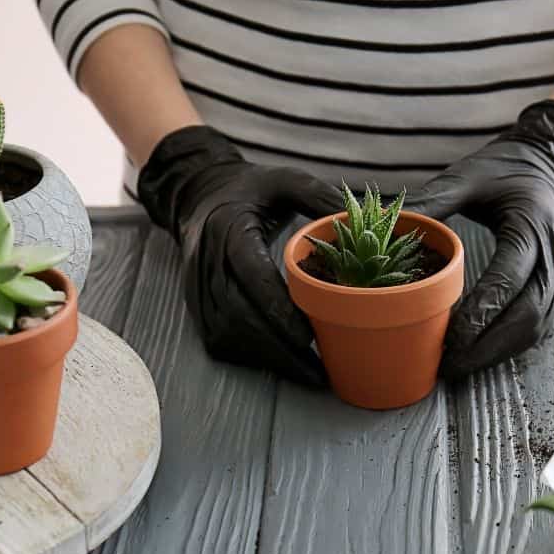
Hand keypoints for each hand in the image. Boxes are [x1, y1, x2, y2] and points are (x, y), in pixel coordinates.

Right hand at [136, 127, 341, 385]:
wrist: (198, 193)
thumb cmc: (250, 189)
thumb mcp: (284, 180)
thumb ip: (317, 196)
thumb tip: (359, 218)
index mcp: (230, 227)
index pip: (250, 273)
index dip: (276, 307)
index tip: (306, 336)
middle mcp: (206, 259)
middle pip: (238, 313)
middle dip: (277, 347)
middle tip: (318, 370)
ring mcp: (195, 284)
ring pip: (226, 332)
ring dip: (265, 357)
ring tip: (307, 374)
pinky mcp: (195, 302)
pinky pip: (218, 337)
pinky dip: (249, 355)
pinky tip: (282, 363)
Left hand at [408, 100, 553, 378]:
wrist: (551, 166)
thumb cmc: (506, 170)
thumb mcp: (470, 175)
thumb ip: (435, 199)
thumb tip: (386, 224)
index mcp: (532, 225)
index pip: (511, 276)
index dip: (484, 310)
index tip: (452, 335)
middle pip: (528, 314)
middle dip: (488, 345)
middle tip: (447, 363)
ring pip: (535, 327)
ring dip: (497, 352)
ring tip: (456, 365)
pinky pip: (536, 326)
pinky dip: (506, 345)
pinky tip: (476, 353)